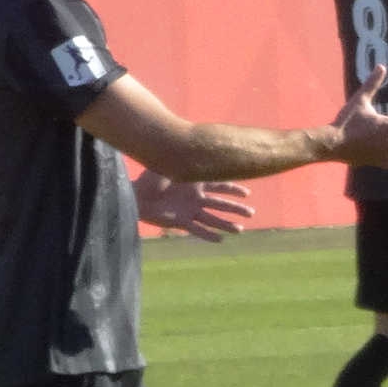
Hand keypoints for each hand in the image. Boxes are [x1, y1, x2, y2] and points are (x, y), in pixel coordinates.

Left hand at [134, 171, 253, 241]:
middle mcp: (196, 198)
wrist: (136, 195)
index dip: (234, 190)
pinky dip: (208, 235)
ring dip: (226, 224)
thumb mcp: (170, 165)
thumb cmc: (151, 178)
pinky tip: (220, 239)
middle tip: (251, 213)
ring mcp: (190, 211)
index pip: (220, 186)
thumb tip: (197, 147)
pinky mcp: (181, 222)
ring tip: (239, 230)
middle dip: (236, 209)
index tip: (247, 194)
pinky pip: (198, 229)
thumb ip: (185, 161)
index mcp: (196, 183)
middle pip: (221, 204)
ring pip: (213, 219)